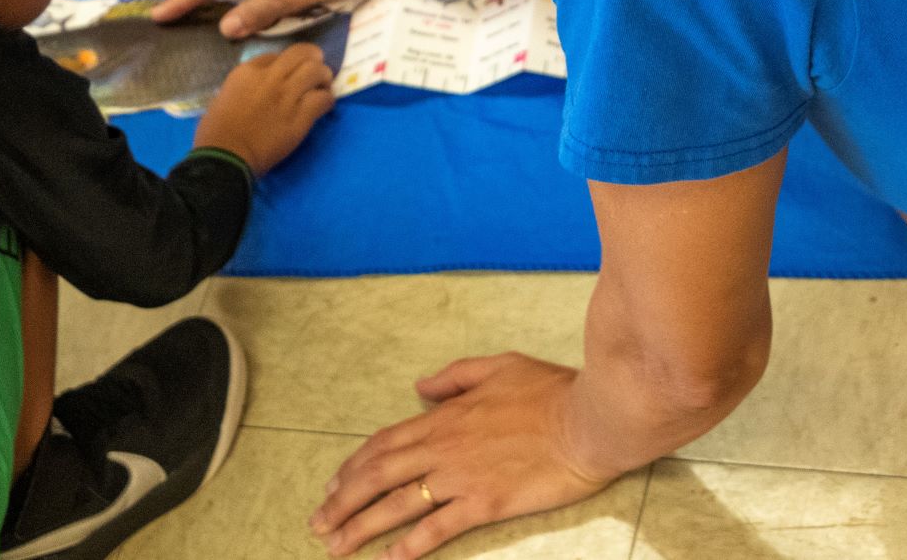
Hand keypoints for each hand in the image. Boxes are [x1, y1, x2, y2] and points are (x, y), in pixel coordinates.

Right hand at [194, 43, 334, 174]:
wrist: (225, 157)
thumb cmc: (216, 131)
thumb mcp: (225, 95)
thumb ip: (246, 85)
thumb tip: (261, 86)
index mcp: (248, 71)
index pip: (277, 55)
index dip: (288, 63)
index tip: (290, 73)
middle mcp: (270, 78)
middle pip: (302, 53)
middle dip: (314, 59)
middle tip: (316, 71)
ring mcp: (287, 96)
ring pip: (317, 71)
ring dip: (324, 78)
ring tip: (323, 87)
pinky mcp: (300, 117)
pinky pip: (323, 99)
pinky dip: (327, 100)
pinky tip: (324, 106)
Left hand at [310, 353, 615, 559]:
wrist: (589, 419)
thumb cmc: (550, 390)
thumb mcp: (497, 366)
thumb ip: (454, 377)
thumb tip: (422, 386)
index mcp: (444, 417)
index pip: (385, 443)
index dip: (354, 465)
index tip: (334, 484)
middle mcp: (442, 447)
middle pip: (378, 476)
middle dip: (342, 502)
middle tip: (317, 524)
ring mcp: (461, 477)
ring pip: (397, 504)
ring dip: (361, 527)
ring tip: (336, 547)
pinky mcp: (485, 503)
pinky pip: (438, 527)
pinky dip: (411, 544)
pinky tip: (392, 559)